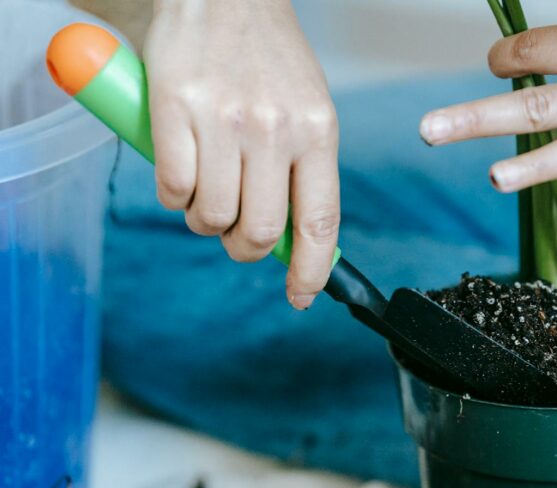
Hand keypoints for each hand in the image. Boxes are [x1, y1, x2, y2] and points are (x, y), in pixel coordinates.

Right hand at [145, 0, 338, 308]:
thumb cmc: (268, 57)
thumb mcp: (308, 108)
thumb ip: (305, 169)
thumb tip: (297, 238)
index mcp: (318, 131)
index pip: (321, 222)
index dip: (312, 270)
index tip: (302, 297)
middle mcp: (275, 129)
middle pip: (261, 230)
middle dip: (245, 248)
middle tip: (235, 234)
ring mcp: (225, 120)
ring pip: (212, 215)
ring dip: (205, 222)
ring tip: (206, 194)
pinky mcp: (176, 108)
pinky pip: (172, 187)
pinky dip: (173, 197)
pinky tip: (180, 172)